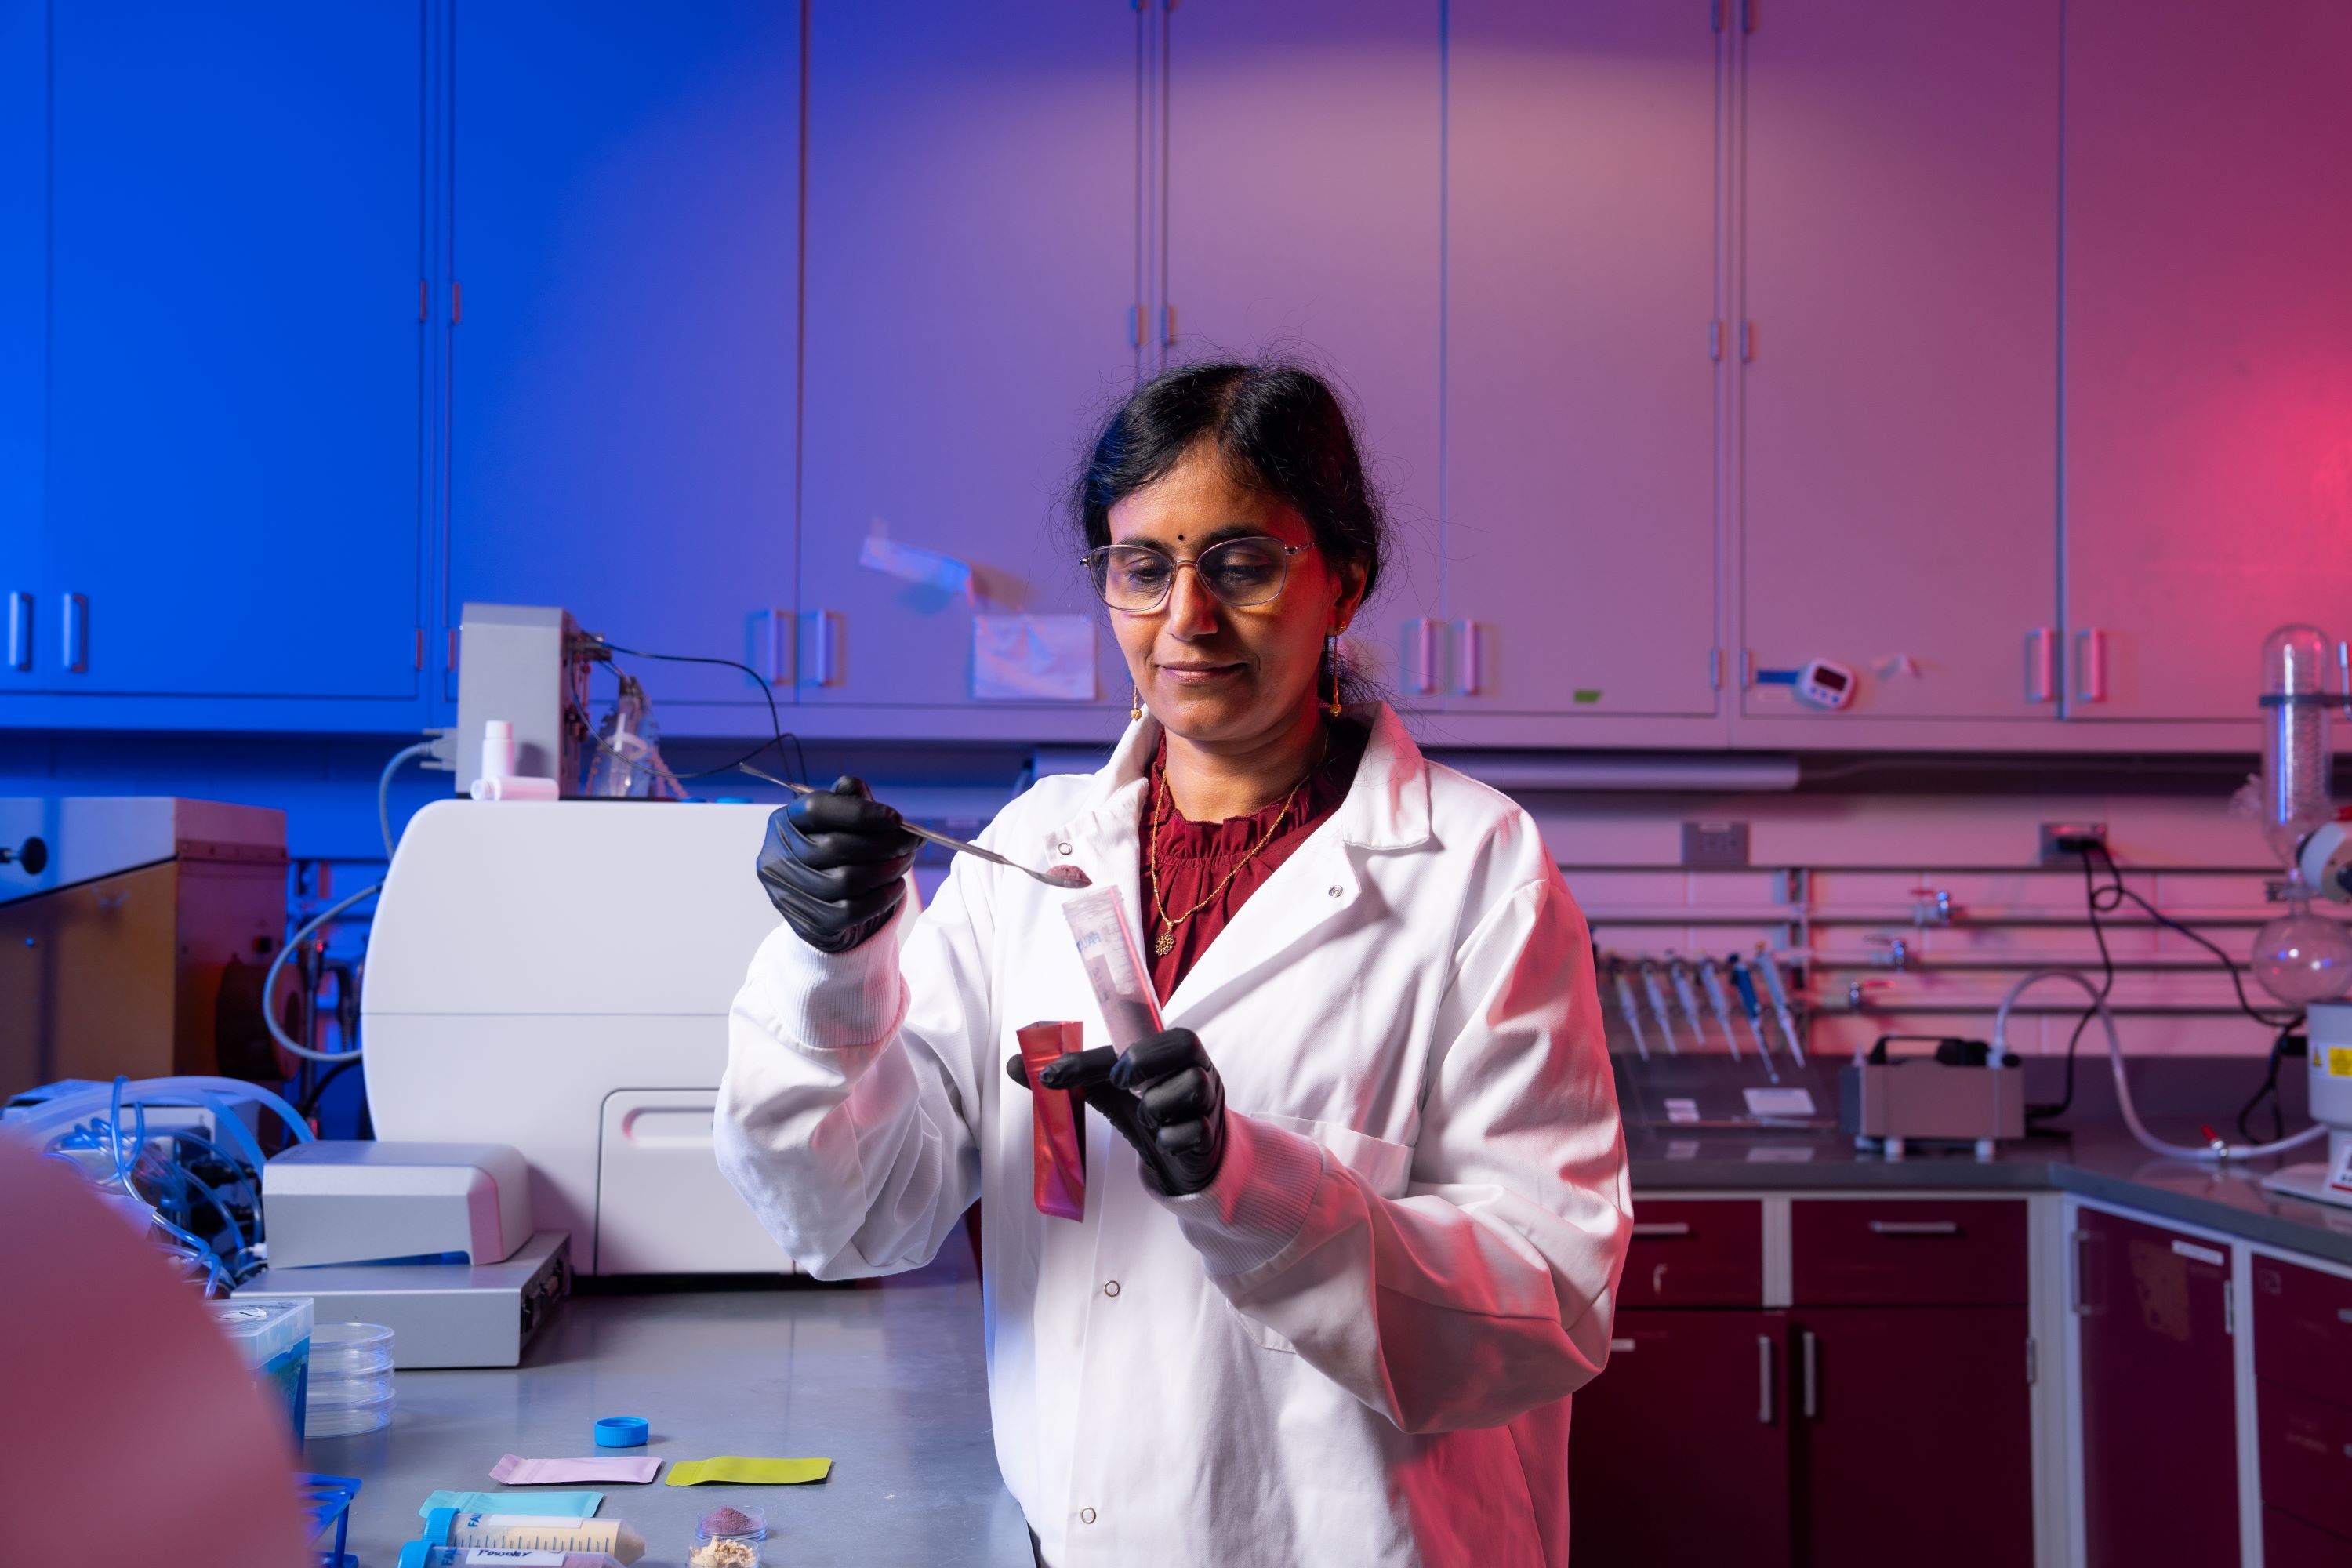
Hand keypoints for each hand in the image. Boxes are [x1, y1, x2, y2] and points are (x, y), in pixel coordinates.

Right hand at [756, 777, 917, 953]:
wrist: (823, 912)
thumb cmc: (834, 858)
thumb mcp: (839, 824)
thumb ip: (848, 803)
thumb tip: (855, 786)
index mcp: (783, 822)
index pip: (817, 808)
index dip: (860, 812)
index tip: (896, 818)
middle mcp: (777, 856)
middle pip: (836, 845)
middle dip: (884, 843)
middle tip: (911, 843)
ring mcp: (787, 893)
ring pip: (846, 879)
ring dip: (886, 870)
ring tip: (904, 863)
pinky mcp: (806, 923)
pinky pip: (852, 910)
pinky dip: (881, 897)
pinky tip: (895, 887)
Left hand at [1005, 1028, 1225, 1195]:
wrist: (1184, 1157)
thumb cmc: (1147, 1110)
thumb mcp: (1109, 1090)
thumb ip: (1072, 1075)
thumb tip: (1015, 1065)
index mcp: (1170, 1049)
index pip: (1140, 1034)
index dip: (1095, 1054)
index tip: (1056, 1075)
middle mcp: (1197, 1067)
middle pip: (1185, 1043)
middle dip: (1143, 1062)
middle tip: (1119, 1084)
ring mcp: (1209, 1100)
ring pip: (1192, 1087)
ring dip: (1157, 1106)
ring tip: (1146, 1118)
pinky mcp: (1211, 1135)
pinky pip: (1194, 1131)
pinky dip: (1170, 1138)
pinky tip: (1162, 1141)